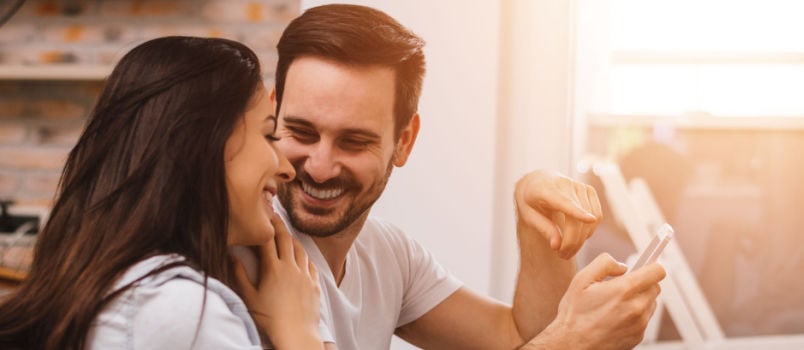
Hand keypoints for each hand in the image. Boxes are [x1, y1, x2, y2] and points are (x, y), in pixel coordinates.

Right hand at [233, 213, 321, 348]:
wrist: (295, 335)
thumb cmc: (269, 320)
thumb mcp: (249, 298)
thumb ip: (239, 275)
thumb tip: (232, 256)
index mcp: (273, 269)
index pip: (267, 239)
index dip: (263, 225)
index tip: (260, 214)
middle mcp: (290, 267)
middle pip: (285, 239)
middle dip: (279, 225)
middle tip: (274, 215)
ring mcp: (304, 275)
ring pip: (300, 249)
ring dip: (293, 239)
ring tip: (287, 234)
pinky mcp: (314, 284)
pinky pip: (310, 264)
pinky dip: (305, 256)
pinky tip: (302, 256)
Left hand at [515, 170, 601, 258]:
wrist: (538, 182)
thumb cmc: (531, 201)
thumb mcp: (528, 215)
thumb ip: (543, 229)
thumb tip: (557, 246)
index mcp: (545, 189)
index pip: (563, 201)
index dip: (577, 211)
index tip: (589, 220)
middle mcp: (565, 184)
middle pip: (578, 219)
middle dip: (572, 242)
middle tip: (562, 255)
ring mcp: (580, 186)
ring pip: (591, 219)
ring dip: (582, 239)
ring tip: (567, 248)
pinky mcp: (590, 190)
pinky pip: (597, 216)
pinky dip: (589, 230)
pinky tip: (577, 235)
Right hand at [529, 254, 665, 348]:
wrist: (573, 345)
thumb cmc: (575, 314)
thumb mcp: (581, 280)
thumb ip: (604, 264)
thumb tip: (622, 266)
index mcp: (623, 291)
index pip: (657, 272)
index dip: (651, 266)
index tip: (645, 266)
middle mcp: (636, 308)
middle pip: (655, 287)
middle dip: (642, 283)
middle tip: (622, 286)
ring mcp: (639, 324)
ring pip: (651, 303)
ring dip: (639, 299)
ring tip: (616, 304)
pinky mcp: (639, 336)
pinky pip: (644, 319)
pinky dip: (635, 315)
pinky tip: (615, 317)